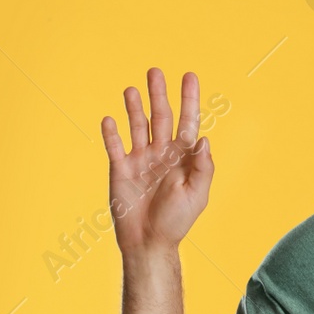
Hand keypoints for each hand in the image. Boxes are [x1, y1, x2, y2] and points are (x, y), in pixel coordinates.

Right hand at [101, 68, 213, 254]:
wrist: (149, 242)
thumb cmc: (176, 221)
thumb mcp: (197, 194)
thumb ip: (202, 167)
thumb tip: (203, 139)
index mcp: (182, 157)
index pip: (187, 122)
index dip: (189, 99)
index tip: (190, 76)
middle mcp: (161, 153)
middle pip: (161, 116)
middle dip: (159, 94)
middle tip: (155, 71)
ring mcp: (140, 160)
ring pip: (137, 126)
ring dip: (135, 108)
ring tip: (132, 89)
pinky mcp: (121, 170)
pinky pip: (115, 147)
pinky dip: (111, 133)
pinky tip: (110, 119)